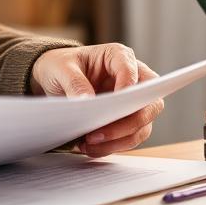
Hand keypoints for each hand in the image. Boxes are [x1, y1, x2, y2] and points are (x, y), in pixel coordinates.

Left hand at [30, 43, 162, 157]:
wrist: (56, 80)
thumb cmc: (62, 66)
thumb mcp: (61, 69)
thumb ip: (75, 83)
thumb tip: (87, 102)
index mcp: (118, 56)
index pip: (132, 69)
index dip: (128, 87)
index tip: (116, 103)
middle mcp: (133, 78)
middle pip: (149, 104)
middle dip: (127, 123)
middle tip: (97, 134)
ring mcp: (133, 102)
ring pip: (142, 126)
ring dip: (118, 140)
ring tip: (89, 145)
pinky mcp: (127, 120)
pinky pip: (130, 138)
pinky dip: (112, 146)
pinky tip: (90, 148)